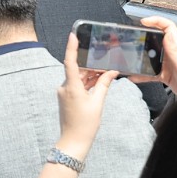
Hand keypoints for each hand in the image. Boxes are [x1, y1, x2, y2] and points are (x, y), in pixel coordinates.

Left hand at [56, 33, 115, 159]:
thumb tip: (111, 72)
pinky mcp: (67, 98)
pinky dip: (87, 82)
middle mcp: (65, 87)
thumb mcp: (98, 103)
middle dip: (91, 64)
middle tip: (104, 56)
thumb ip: (103, 85)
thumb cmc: (85, 124)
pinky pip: (77, 85)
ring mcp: (65, 93)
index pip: (70, 62)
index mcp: (71, 87)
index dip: (71, 47)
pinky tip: (99, 81)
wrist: (73, 141)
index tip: (73, 35)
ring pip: (78, 77)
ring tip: (106, 70)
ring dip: (90, 74)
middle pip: (77, 69)